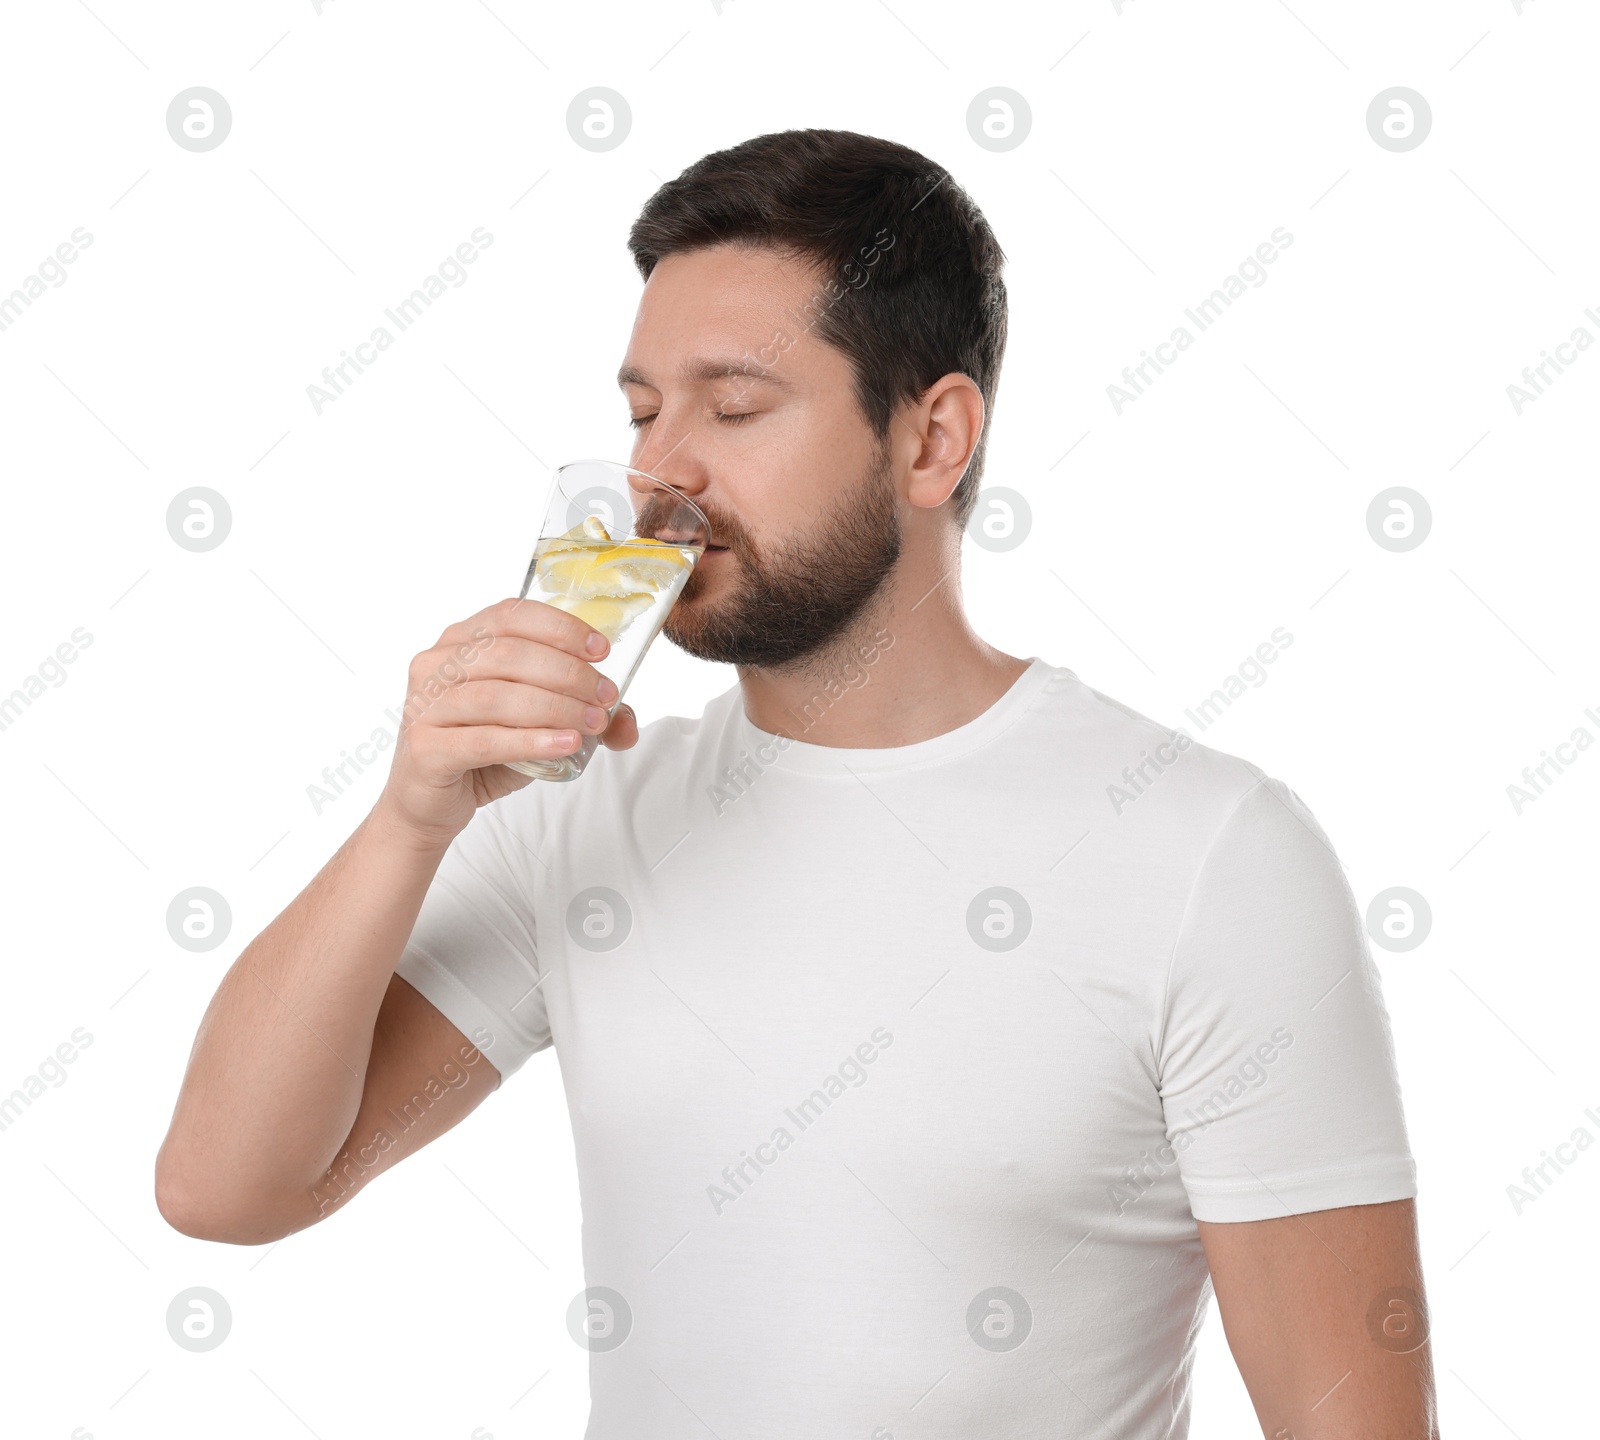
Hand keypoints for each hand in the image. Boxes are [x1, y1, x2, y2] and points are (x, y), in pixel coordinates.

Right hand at [373, 597, 637, 848]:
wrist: (430, 804)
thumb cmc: (481, 751)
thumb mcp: (536, 724)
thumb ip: (581, 714)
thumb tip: (627, 723)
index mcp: (462, 640)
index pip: (512, 615)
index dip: (560, 628)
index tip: (600, 651)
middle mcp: (437, 665)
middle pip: (509, 654)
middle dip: (568, 673)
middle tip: (604, 696)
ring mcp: (426, 705)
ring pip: (498, 696)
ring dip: (555, 707)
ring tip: (593, 722)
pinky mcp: (426, 747)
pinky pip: (484, 740)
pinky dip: (531, 741)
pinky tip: (564, 744)